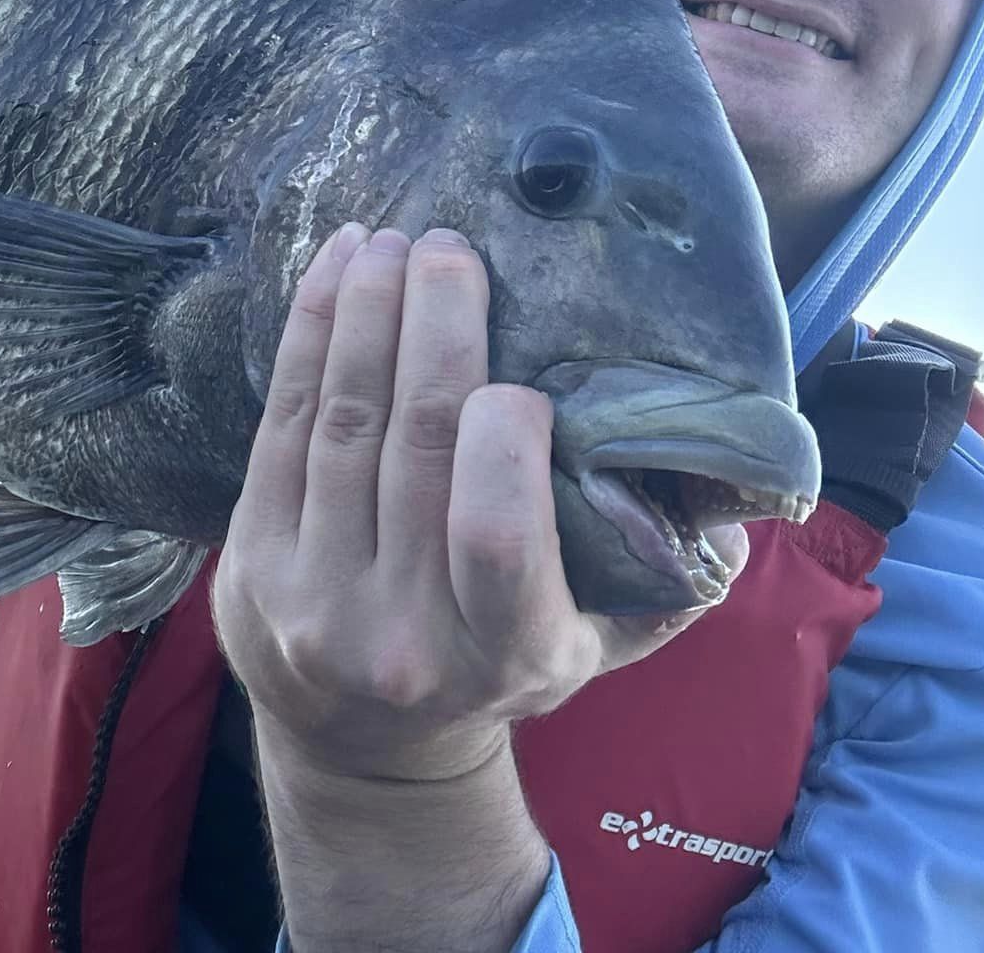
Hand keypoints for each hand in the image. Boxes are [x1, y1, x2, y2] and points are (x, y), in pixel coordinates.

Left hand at [214, 224, 746, 786]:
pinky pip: (279, 424)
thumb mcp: (597, 641)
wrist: (364, 745)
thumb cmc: (501, 661)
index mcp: (507, 651)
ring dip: (364, 312)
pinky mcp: (250, 562)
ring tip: (388, 239)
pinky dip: (307, 335)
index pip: (498, 536)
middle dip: (433, 326)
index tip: (518, 376)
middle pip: (414, 446)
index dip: (503, 440)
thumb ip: (666, 574)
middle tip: (450, 245)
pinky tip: (333, 272)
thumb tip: (733, 494)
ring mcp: (314, 598)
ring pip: (343, 421)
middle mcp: (404, 634)